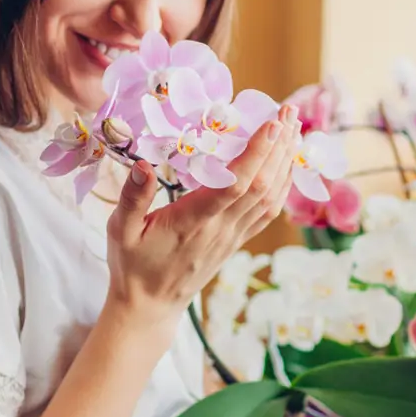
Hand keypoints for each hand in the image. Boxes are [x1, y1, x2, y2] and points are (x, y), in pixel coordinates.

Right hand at [103, 104, 298, 331]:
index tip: (272, 123)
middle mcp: (222, 228)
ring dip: (286, 161)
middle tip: (290, 111)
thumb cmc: (133, 265)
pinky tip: (288, 164)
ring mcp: (234, 236)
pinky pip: (269, 211)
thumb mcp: (120, 231)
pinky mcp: (237, 240)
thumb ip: (132, 198)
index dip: (258, 153)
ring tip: (295, 128)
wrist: (150, 305)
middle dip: (280, 146)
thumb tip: (142, 164)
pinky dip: (283, 185)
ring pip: (271, 197)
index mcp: (194, 221)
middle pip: (263, 184)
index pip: (236, 184)